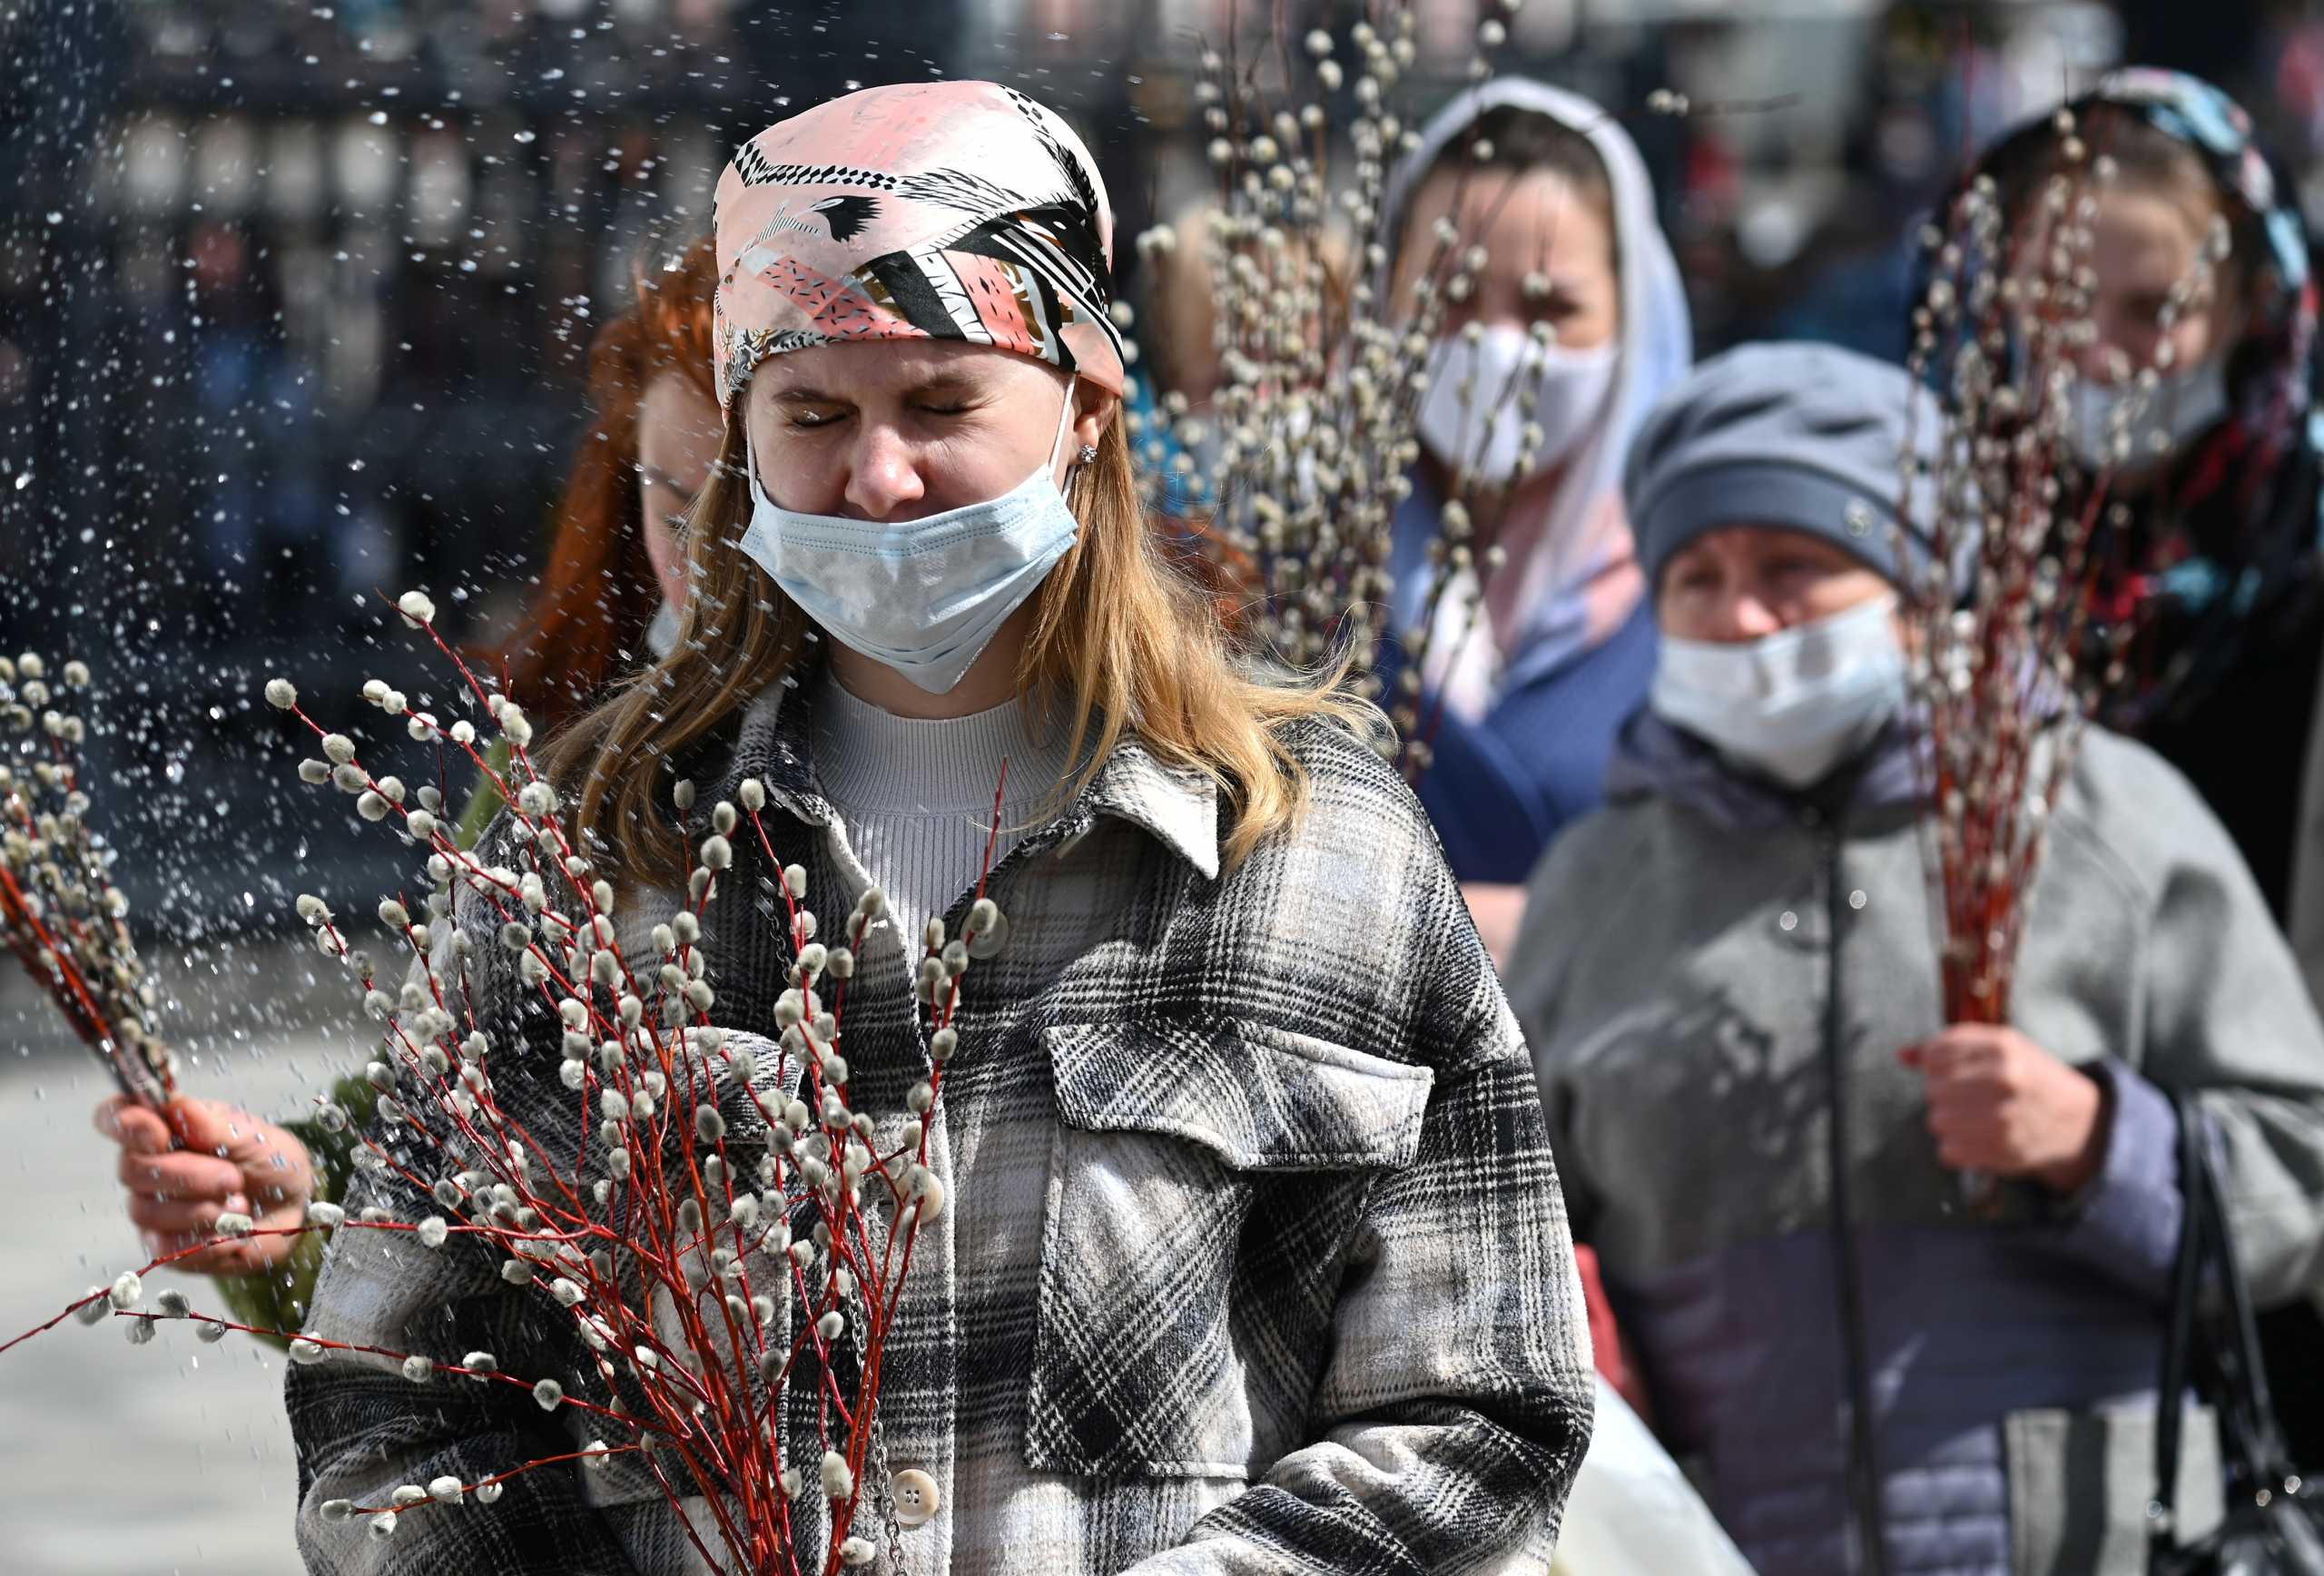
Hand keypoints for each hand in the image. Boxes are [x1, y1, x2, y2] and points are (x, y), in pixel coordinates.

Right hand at [94, 1096, 315, 1275]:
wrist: (294, 1206)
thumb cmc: (269, 1161)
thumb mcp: (252, 1136)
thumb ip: (211, 1124)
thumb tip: (175, 1105)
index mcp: (165, 1128)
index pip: (115, 1117)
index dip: (124, 1124)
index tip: (159, 1134)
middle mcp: (149, 1167)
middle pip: (132, 1171)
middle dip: (188, 1175)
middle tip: (233, 1178)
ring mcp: (152, 1208)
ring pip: (148, 1212)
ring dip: (204, 1209)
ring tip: (241, 1204)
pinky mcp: (164, 1245)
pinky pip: (168, 1246)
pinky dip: (209, 1239)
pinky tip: (235, 1229)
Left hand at [1898, 1025, 2107, 1195]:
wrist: (2079, 1123)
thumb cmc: (2031, 1078)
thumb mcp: (2002, 1048)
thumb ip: (1951, 1047)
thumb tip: (1902, 1055)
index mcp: (2003, 1046)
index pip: (1935, 1054)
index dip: (1936, 1065)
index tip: (1951, 1071)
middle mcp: (2004, 1079)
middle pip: (1933, 1088)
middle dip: (1942, 1094)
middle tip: (1967, 1098)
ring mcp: (2003, 1117)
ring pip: (1937, 1120)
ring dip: (1948, 1122)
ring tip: (1974, 1118)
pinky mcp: (2001, 1150)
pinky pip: (1948, 1150)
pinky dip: (1957, 1148)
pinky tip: (1978, 1138)